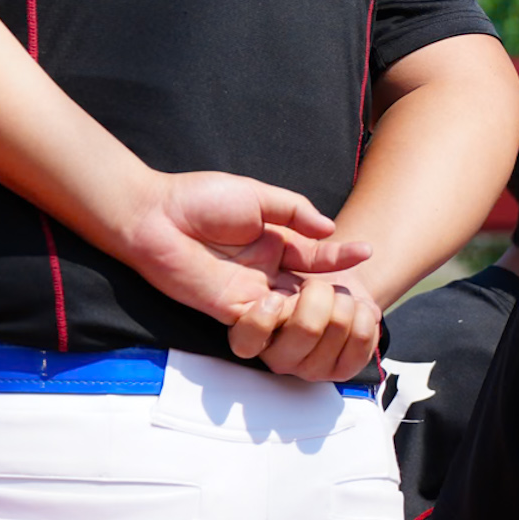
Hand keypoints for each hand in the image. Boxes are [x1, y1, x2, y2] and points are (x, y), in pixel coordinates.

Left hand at [118, 171, 379, 379]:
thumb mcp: (257, 196)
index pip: (317, 258)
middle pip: (312, 291)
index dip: (341, 258)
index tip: (365, 252)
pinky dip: (284, 317)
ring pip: (295, 312)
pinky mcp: (232, 309)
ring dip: (316, 308)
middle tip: (356, 289)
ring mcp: (251, 292)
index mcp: (275, 244)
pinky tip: (297, 301)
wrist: (153, 214)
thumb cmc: (199, 199)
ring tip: (336, 298)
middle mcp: (266, 272)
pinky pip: (267, 323)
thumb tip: (329, 230)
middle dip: (336, 291)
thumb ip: (295, 211)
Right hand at [242, 272, 384, 383]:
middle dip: (321, 292)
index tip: (275, 296)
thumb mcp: (281, 269)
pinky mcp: (342, 371)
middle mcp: (279, 359)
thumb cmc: (301, 285)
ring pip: (339, 325)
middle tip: (319, 287)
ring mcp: (312, 370)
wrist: (337, 296)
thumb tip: (282, 272)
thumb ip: (274, 270)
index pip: (246, 342)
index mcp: (252, 335)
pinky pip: (363, 337)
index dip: (262, 318)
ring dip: (345, 299)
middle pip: (308, 327)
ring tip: (339, 298)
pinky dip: (366, 313)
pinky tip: (356, 310)